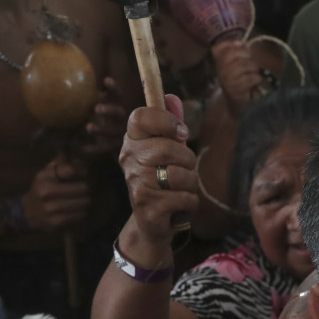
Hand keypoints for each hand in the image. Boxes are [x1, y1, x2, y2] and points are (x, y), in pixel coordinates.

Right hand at [21, 155, 89, 232]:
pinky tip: (75, 210)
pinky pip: (81, 214)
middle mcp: (47, 192)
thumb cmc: (41, 189)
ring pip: (84, 202)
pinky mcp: (57, 221)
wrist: (26, 213)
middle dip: (85, 188)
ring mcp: (52, 208)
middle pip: (83, 187)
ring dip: (84, 201)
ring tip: (79, 200)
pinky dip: (81, 212)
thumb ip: (60, 164)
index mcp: (44, 177)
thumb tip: (78, 160)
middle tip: (82, 190)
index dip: (82, 170)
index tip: (83, 173)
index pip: (71, 170)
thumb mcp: (46, 174)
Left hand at [80, 77, 127, 156]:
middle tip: (97, 109)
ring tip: (88, 128)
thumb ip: (90, 96)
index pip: (117, 95)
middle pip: (119, 113)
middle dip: (109, 110)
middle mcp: (121, 119)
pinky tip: (84, 149)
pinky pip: (105, 149)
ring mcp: (120, 134)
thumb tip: (69, 79)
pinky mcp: (114, 147)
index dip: (114, 88)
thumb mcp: (97, 105)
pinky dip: (95, 148)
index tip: (106, 80)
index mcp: (116, 106)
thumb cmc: (100, 117)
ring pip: (113, 132)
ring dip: (102, 130)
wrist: (113, 142)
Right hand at [117, 94, 197, 256]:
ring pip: (180, 175)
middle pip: (169, 147)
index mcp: (132, 141)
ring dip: (190, 184)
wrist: (152, 221)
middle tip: (183, 170)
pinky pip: (185, 198)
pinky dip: (190, 203)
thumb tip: (172, 97)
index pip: (141, 116)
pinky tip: (178, 206)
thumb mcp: (167, 151)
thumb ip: (171, 125)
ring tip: (179, 189)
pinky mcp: (148, 206)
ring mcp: (136, 183)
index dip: (166, 120)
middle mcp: (128, 159)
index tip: (181, 133)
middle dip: (188, 160)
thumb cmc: (163, 180)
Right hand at [211, 40, 264, 119]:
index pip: (218, 48)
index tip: (242, 45)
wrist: (240, 106)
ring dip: (254, 69)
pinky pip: (250, 78)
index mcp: (219, 64)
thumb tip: (245, 43)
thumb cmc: (242, 84)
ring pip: (244, 65)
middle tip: (252, 64)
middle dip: (248, 57)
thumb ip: (241, 54)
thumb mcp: (239, 67)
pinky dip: (256, 79)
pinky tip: (255, 83)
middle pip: (234, 55)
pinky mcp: (235, 90)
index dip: (231, 45)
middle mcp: (220, 71)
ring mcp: (226, 81)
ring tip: (254, 74)